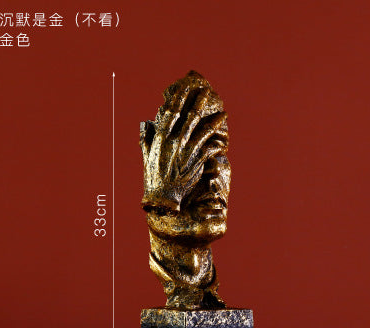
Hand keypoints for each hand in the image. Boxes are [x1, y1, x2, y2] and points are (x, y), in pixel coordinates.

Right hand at [140, 82, 227, 211]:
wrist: (164, 196)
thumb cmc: (153, 176)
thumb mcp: (146, 155)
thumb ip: (146, 137)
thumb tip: (145, 123)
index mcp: (162, 137)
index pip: (171, 112)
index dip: (179, 98)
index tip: (185, 88)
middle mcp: (176, 141)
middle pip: (190, 116)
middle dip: (199, 102)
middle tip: (206, 92)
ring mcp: (188, 150)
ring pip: (204, 130)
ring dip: (215, 121)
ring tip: (224, 113)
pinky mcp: (197, 160)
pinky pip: (210, 148)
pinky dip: (218, 143)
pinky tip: (224, 139)